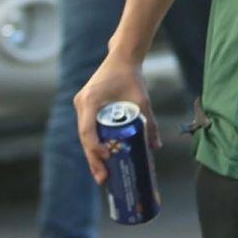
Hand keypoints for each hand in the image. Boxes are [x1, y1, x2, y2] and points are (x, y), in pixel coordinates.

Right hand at [74, 54, 155, 184]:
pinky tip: (102, 156)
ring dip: (93, 153)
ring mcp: (81, 105)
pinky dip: (94, 142)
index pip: (87, 130)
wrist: (122, 58)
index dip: (95, 147)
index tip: (107, 157)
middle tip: (103, 179)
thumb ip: (150, 123)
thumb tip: (155, 147)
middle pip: (84, 137)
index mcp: (90, 101)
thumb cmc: (132, 77)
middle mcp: (81, 104)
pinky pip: (87, 127)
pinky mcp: (85, 106)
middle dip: (93, 159)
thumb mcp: (143, 101)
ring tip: (102, 174)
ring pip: (84, 135)